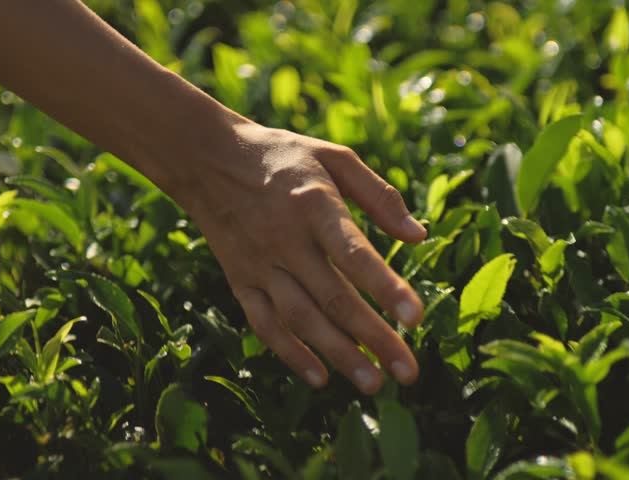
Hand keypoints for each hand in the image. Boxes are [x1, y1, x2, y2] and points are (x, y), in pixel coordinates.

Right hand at [175, 121, 427, 393]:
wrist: (210, 160)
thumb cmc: (285, 158)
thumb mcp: (334, 159)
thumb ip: (379, 195)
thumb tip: (419, 236)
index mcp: (314, 205)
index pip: (354, 254)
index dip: (385, 288)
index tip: (415, 319)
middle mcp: (286, 239)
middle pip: (333, 297)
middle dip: (374, 338)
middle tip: (408, 373)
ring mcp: (260, 264)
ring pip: (301, 318)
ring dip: (338, 355)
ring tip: (373, 383)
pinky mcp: (240, 281)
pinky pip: (264, 324)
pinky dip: (290, 353)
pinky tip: (320, 377)